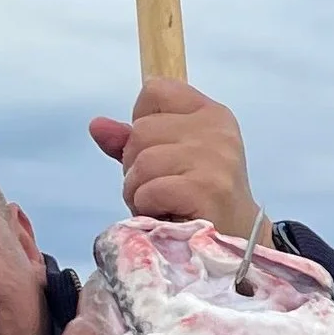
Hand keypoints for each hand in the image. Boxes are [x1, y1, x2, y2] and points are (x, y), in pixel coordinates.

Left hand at [89, 82, 260, 242]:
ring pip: (141, 161)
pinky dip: (148, 208)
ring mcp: (214, 158)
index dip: (144, 122)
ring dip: (139, 192)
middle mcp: (216, 130)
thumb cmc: (199, 201)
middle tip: (162, 189)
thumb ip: (132, 140)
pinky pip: (149, 190)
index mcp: (210, 114)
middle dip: (137, 166)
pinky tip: (168, 216)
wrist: (236, 243)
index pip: (155, 90)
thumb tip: (97, 126)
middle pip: (141, 130)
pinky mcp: (206, 188)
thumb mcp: (168, 161)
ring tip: (163, 205)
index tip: (162, 150)